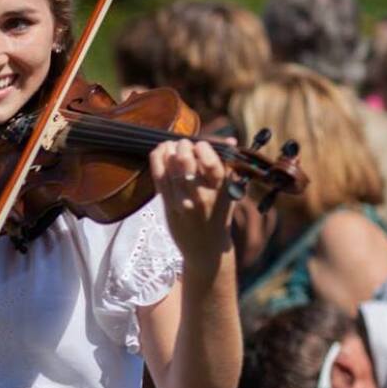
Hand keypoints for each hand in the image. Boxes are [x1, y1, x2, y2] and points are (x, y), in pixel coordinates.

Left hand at [149, 138, 232, 275]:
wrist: (205, 248)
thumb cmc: (218, 214)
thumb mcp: (229, 191)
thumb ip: (227, 166)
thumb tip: (229, 140)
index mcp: (221, 189)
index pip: (211, 162)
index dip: (203, 147)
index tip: (200, 145)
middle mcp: (202, 195)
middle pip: (185, 161)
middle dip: (182, 146)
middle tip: (183, 144)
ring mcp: (183, 201)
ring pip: (170, 168)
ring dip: (167, 151)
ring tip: (170, 147)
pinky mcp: (169, 206)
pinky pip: (159, 178)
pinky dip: (157, 161)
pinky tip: (159, 153)